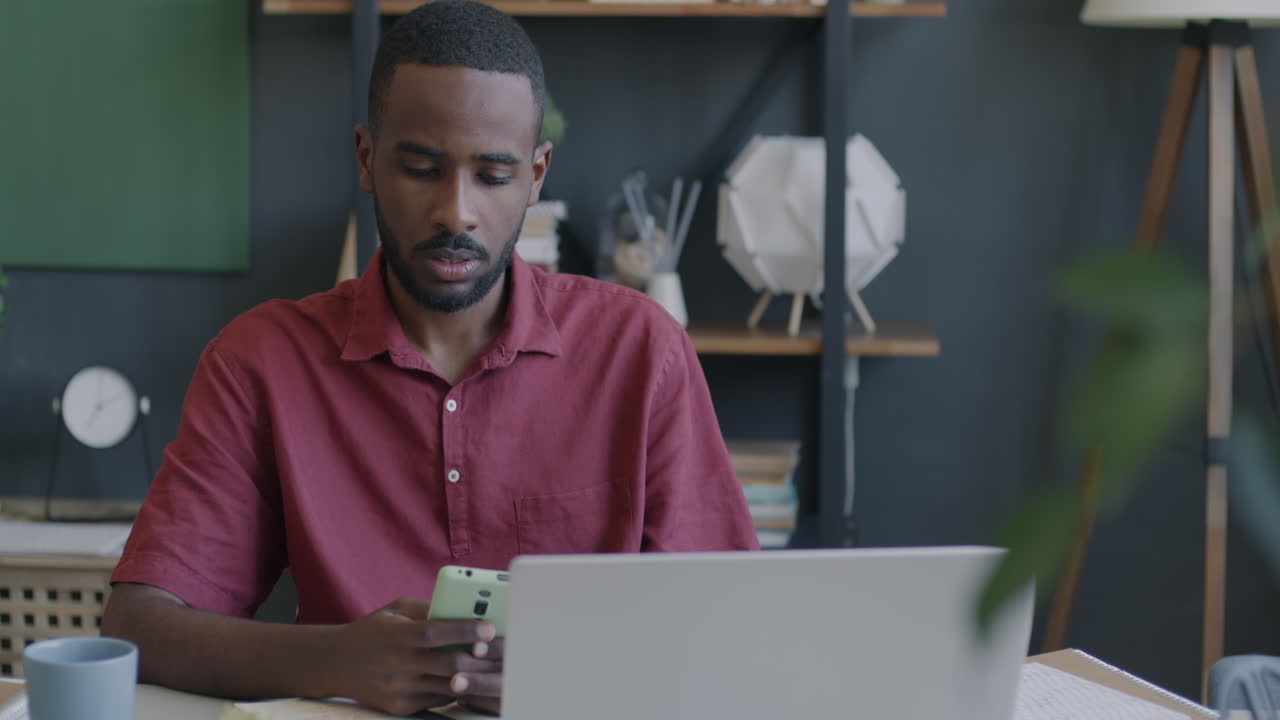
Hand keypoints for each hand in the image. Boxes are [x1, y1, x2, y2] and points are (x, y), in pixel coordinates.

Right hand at [324, 597, 500, 715]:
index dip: (465, 630)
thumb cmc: (371, 631)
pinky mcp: (401, 707)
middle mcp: (398, 664)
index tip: (489, 627)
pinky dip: (456, 689)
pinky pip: (438, 698)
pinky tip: (471, 679)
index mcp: (397, 636)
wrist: (334, 664)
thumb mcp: (394, 610)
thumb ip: (427, 608)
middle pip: (448, 664)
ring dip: (475, 677)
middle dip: (480, 658)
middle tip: (501, 650)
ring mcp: (399, 690)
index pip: (435, 633)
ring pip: (449, 686)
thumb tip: (464, 608)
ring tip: (495, 667)